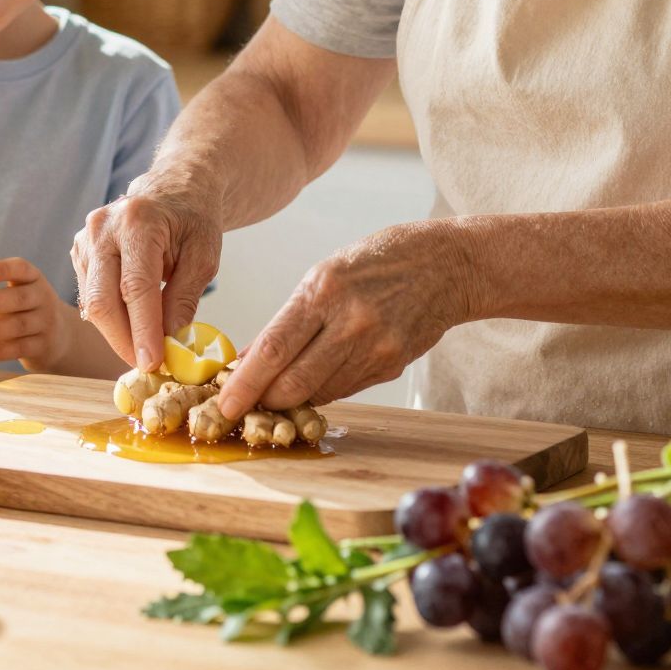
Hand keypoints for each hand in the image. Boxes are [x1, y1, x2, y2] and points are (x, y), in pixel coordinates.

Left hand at [0, 258, 68, 370]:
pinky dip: (3, 351)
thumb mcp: (19, 292)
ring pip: (20, 325)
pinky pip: (22, 348)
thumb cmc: (26, 309)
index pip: (22, 269)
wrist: (61, 335)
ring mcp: (45, 323)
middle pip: (21, 298)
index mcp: (33, 279)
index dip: (5, 269)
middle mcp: (43, 298)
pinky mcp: (43, 346)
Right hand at [71, 178, 222, 370]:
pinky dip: (112, 317)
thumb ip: (184, 298)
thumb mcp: (204, 256)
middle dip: (125, 341)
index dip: (143, 330)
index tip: (153, 363)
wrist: (173, 189)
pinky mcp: (79, 251)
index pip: (135, 287)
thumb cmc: (193, 220)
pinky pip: (91, 296)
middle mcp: (103, 227)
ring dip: (119, 332)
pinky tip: (133, 321)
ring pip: (94, 304)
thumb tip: (169, 342)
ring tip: (147, 343)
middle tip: (149, 365)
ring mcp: (85, 238)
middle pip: (103, 300)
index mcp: (138, 221)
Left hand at [216, 221, 477, 419]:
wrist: (446, 265)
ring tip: (275, 393)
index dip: (244, 383)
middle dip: (263, 401)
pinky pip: (344, 390)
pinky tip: (314, 380)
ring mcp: (375, 347)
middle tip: (243, 407)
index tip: (223, 404)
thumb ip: (290, 319)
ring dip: (292, 399)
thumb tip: (248, 358)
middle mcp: (350, 321)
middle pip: (294, 383)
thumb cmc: (378, 262)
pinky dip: (321, 391)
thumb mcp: (325, 275)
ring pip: (318, 393)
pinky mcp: (391, 365)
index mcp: (325, 289)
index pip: (273, 347)